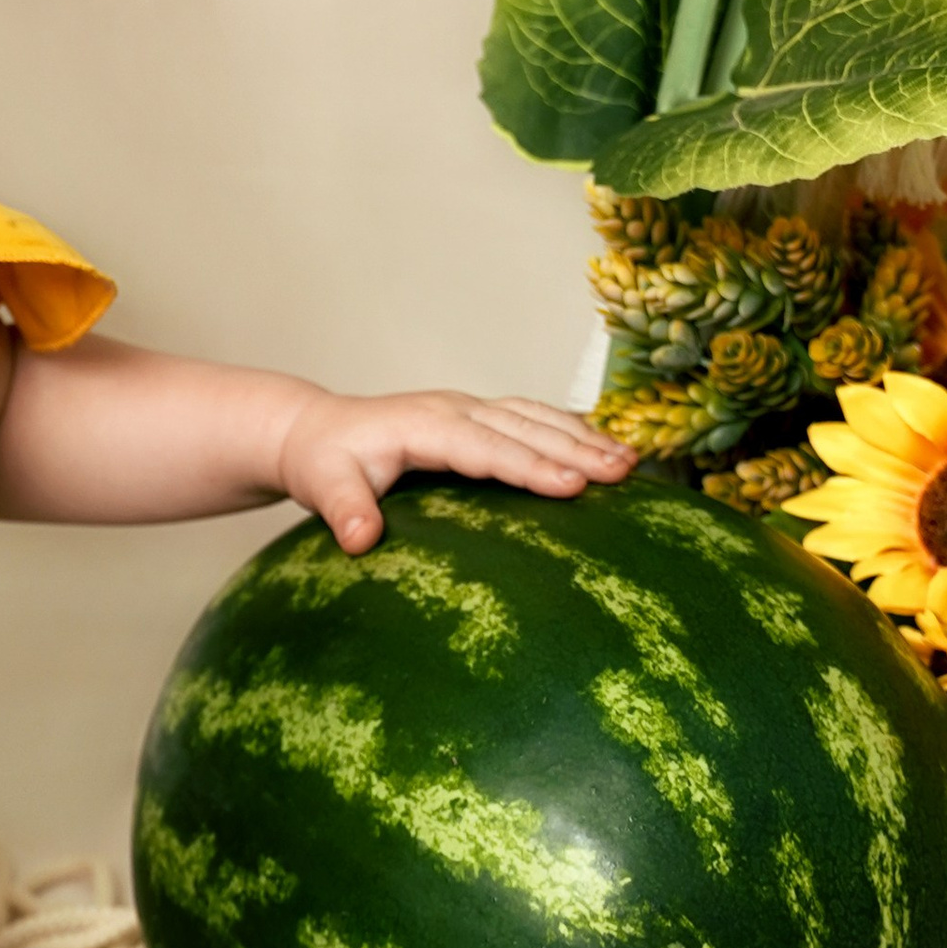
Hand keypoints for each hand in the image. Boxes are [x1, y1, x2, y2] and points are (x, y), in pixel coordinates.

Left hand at [275, 388, 630, 555]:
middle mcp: (453, 409)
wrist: (314, 431)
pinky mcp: (477, 418)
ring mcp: (469, 409)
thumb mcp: (322, 486)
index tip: (572, 485)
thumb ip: (342, 510)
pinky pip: (531, 419)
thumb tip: (361, 538)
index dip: (529, 465)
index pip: (485, 446)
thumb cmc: (322, 462)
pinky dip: (570, 430)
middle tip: (624, 473)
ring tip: (631, 463)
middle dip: (576, 448)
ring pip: (536, 417)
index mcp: (423, 425)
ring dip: (584, 436)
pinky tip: (604, 450)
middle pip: (523, 426)